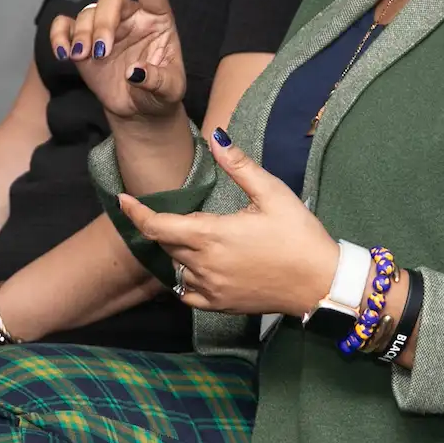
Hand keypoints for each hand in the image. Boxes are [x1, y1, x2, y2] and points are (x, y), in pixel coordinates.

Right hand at [48, 0, 185, 122]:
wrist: (136, 109)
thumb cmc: (158, 93)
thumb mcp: (169, 92)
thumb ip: (158, 80)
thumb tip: (135, 72)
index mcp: (157, 21)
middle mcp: (129, 18)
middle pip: (111, 1)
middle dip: (103, 22)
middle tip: (101, 50)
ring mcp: (104, 28)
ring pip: (87, 13)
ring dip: (82, 34)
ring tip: (83, 57)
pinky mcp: (82, 41)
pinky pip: (64, 26)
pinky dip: (59, 35)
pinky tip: (64, 54)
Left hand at [116, 134, 337, 317]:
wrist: (320, 282)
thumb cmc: (299, 235)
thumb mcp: (273, 193)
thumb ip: (239, 166)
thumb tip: (215, 137)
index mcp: (211, 235)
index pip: (158, 226)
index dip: (136, 213)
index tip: (123, 200)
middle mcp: (204, 264)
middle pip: (166, 244)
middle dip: (166, 227)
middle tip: (183, 215)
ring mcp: (210, 288)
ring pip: (175, 268)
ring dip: (177, 252)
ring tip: (192, 239)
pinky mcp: (220, 305)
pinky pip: (187, 293)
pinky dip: (183, 279)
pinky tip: (195, 268)